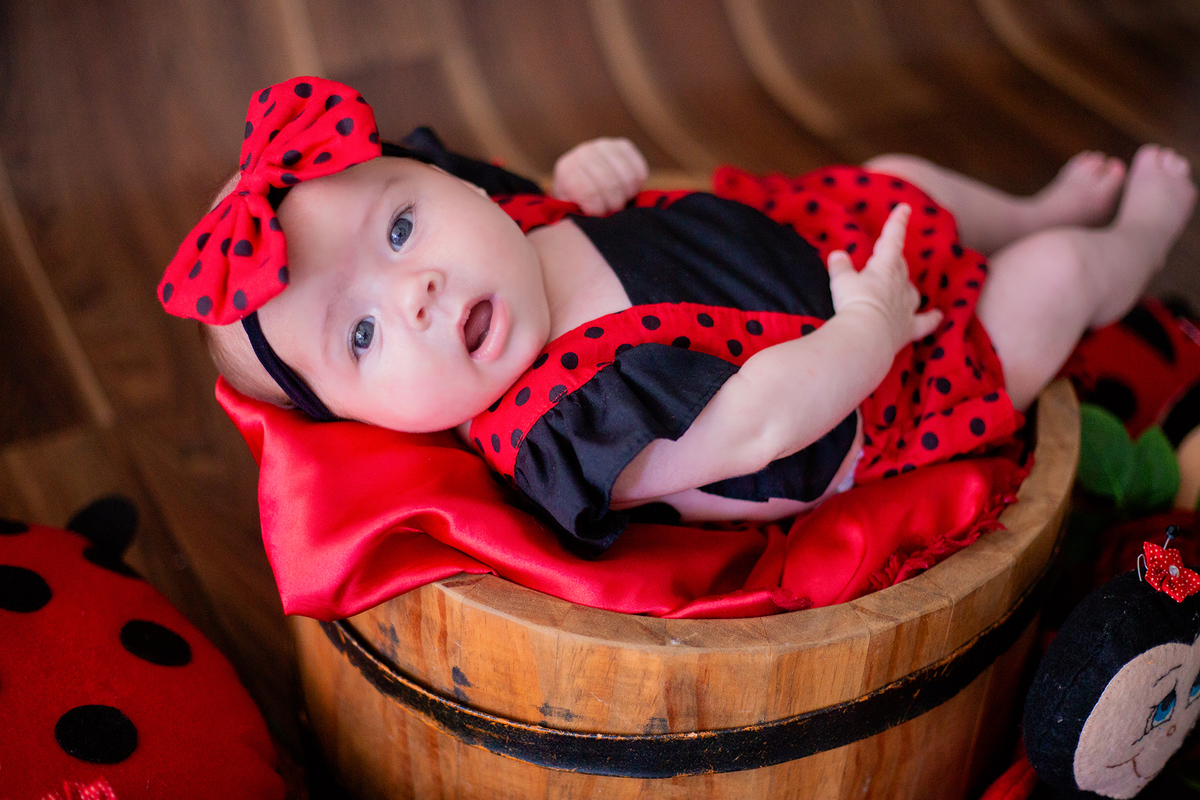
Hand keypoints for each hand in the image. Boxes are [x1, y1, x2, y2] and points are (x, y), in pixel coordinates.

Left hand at [551, 137, 648, 214]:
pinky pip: (639, 169)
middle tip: (612, 209)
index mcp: (567, 170)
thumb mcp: (570, 210)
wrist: (582, 180)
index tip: (598, 214)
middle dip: (614, 203)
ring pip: (628, 177)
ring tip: (619, 198)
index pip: (589, 192)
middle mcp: (584, 152)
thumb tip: (592, 219)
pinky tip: (627, 188)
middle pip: (611, 184)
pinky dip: (638, 184)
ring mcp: (604, 145)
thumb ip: (578, 213)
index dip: (598, 209)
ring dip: (627, 194)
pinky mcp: (622, 145)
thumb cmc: (577, 201)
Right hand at [827, 203, 941, 353]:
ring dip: (906, 286)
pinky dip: (932, 319)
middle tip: (887, 256)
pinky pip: (924, 322)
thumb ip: (841, 267)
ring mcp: (907, 306)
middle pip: (900, 266)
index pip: (892, 239)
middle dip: (895, 260)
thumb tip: (837, 255)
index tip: (905, 208)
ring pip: (911, 291)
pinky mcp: (909, 328)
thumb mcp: (841, 281)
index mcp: (885, 267)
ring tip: (902, 285)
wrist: (866, 336)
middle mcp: (900, 284)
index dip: (897, 223)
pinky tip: (938, 316)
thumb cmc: (854, 303)